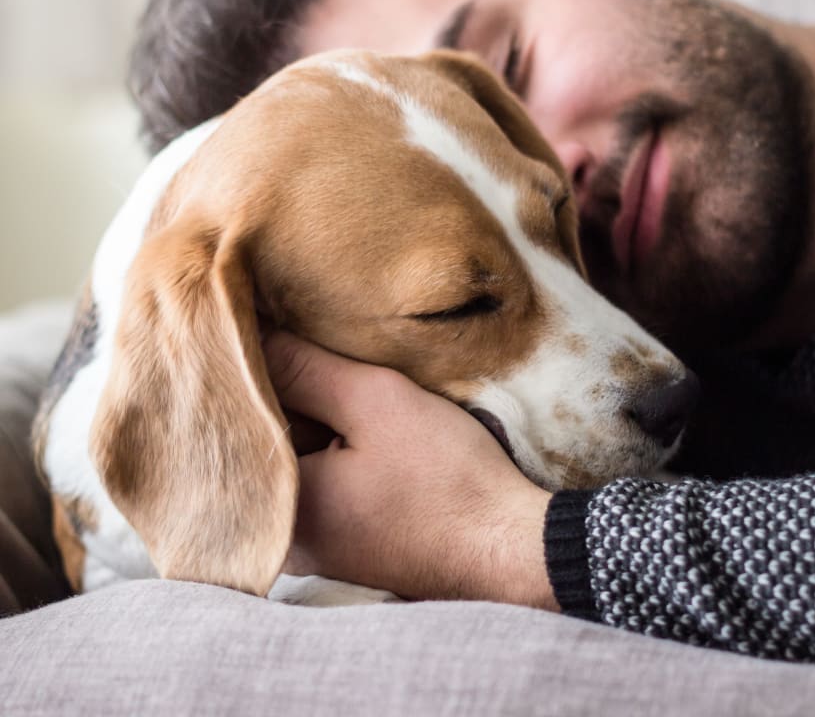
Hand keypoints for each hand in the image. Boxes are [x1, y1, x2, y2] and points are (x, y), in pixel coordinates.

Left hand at [264, 332, 557, 609]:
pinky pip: (320, 483)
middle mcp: (280, 538)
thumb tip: (243, 333)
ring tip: (347, 386)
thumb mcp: (376, 403)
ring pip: (296, 459)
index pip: (240, 415)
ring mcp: (312, 549)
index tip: (278, 328)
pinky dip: (334, 451)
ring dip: (315, 421)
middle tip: (319, 354)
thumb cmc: (446, 481)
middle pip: (265, 440)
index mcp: (274, 506)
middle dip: (288, 395)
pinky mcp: (343, 547)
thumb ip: (303, 367)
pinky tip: (365, 429)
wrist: (510, 550)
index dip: (259, 365)